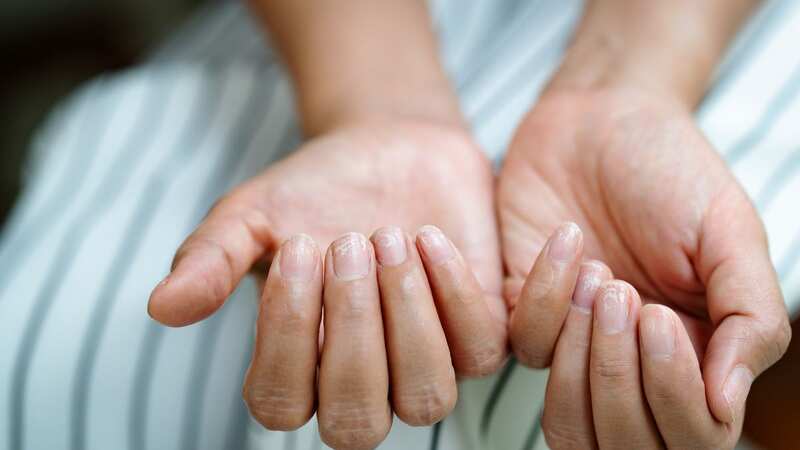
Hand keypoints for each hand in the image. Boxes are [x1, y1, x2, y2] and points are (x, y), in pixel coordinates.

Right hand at [147, 119, 507, 448]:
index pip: (281, 402)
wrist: (388, 148)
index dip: (286, 335)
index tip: (297, 247)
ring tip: (388, 236)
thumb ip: (211, 260)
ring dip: (406, 317)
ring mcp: (425, 364)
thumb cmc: (315, 189)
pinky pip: (481, 350)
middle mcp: (363, 383)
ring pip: (426, 398)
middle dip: (352, 329)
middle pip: (357, 420)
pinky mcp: (478, 334)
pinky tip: (428, 235)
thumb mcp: (253, 215)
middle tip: (345, 241)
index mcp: (297, 369)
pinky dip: (454, 293)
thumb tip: (162, 308)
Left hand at [499, 88, 790, 447]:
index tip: (658, 316)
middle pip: (622, 441)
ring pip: (566, 415)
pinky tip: (567, 239)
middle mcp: (633, 363)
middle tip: (626, 294)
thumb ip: (749, 316)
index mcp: (697, 355)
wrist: (601, 119)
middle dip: (620, 377)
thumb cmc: (672, 171)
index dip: (673, 396)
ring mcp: (574, 343)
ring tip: (599, 272)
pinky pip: (521, 345)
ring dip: (581, 349)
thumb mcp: (730, 232)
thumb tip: (728, 403)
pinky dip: (543, 296)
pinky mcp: (519, 312)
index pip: (691, 435)